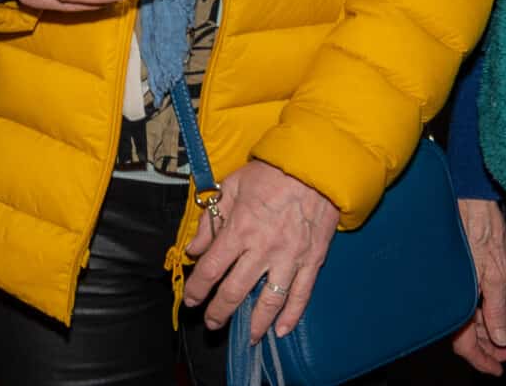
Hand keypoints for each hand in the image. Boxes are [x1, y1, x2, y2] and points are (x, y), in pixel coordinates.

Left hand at [181, 158, 338, 339]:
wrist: (315, 168)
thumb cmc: (270, 173)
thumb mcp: (231, 186)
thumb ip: (211, 219)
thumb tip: (193, 248)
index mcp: (240, 229)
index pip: (211, 269)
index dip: (197, 289)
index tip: (191, 300)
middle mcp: (262, 249)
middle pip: (235, 291)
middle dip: (219, 311)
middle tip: (211, 323)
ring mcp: (289, 258)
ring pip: (268, 302)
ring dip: (254, 324)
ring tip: (246, 337)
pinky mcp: (312, 261)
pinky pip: (301, 296)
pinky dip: (291, 317)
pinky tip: (280, 331)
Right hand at [448, 197, 505, 374]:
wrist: (468, 193)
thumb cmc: (479, 223)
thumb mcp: (495, 270)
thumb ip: (495, 307)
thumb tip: (500, 338)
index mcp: (457, 295)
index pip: (463, 342)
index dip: (481, 360)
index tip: (498, 369)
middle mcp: (450, 292)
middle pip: (464, 334)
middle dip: (488, 349)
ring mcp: (453, 282)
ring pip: (466, 319)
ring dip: (488, 332)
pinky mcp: (457, 272)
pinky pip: (466, 303)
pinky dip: (482, 314)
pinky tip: (497, 317)